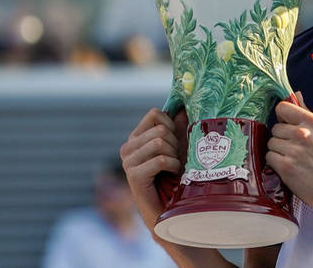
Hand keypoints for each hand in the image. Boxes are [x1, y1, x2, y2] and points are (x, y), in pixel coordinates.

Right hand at [120, 108, 187, 229]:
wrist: (172, 207)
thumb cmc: (177, 174)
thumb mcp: (180, 144)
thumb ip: (179, 124)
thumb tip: (184, 104)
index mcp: (137, 137)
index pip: (155, 114)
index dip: (172, 125)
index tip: (176, 142)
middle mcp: (128, 147)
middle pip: (160, 129)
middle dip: (176, 143)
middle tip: (175, 159)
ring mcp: (128, 162)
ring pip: (160, 142)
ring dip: (175, 156)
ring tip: (173, 167)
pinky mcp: (134, 176)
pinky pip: (160, 159)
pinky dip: (172, 166)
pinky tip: (171, 174)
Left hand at [266, 92, 312, 218]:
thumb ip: (306, 113)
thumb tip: (295, 94)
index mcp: (312, 122)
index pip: (282, 108)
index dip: (282, 118)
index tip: (287, 125)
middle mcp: (303, 133)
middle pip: (275, 128)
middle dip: (281, 139)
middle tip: (295, 149)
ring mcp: (294, 150)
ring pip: (271, 144)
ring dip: (278, 152)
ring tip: (293, 160)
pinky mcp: (286, 167)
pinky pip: (269, 158)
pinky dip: (276, 164)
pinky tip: (289, 168)